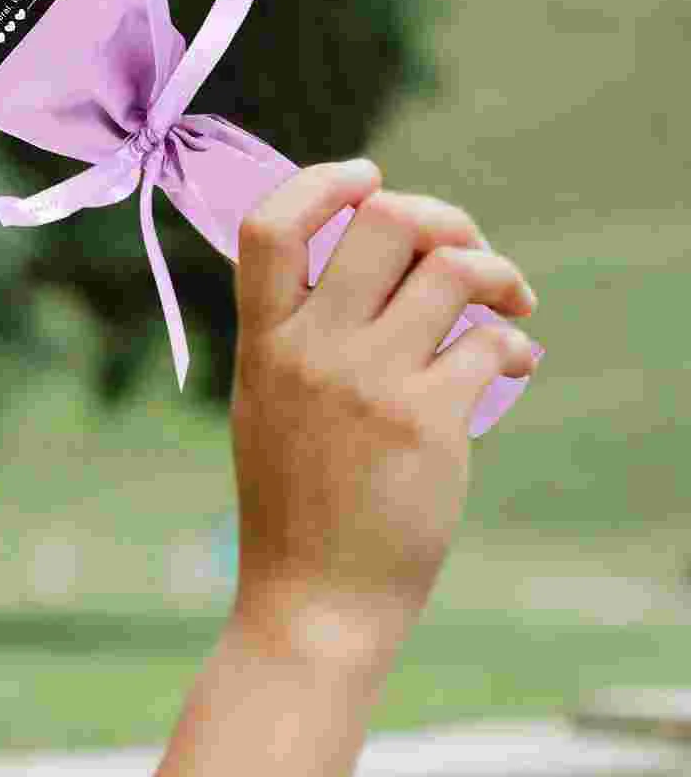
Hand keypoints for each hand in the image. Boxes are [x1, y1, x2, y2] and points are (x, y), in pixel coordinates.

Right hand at [227, 160, 538, 670]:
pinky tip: (513, 364)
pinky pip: (490, 341)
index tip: (366, 178)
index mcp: (262, 341)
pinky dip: (514, 344)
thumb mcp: (266, 401)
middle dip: (442, 220)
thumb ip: (296, 332)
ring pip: (451, 269)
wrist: (314, 598)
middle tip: (463, 253)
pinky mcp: (426, 421)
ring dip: (496, 275)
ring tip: (508, 303)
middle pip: (383, 222)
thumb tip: (363, 259)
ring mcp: (366, 382)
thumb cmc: (294, 501)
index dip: (323, 181)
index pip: (269, 225)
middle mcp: (309, 350)